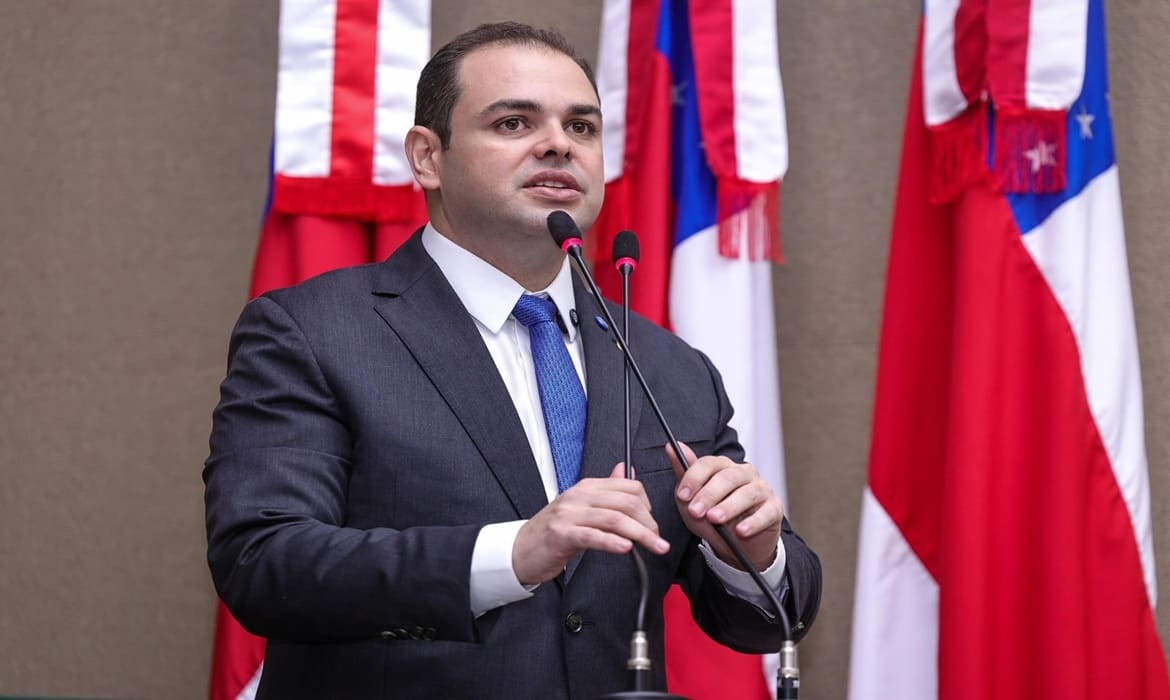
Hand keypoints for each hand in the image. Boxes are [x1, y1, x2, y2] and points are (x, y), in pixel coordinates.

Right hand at [512, 464, 670, 584]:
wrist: (521, 550)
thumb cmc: (553, 531)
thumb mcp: (580, 507)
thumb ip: (605, 491)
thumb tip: (625, 470)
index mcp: (586, 488)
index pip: (627, 486)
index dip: (647, 504)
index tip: (652, 522)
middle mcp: (578, 497)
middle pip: (625, 502)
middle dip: (648, 522)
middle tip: (658, 540)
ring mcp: (569, 514)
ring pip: (614, 519)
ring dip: (640, 534)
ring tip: (653, 546)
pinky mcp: (561, 535)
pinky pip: (592, 536)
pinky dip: (612, 542)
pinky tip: (626, 548)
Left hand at [667, 442, 782, 571]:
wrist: (737, 546)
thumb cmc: (714, 518)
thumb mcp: (693, 499)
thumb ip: (684, 474)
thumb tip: (671, 446)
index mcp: (724, 467)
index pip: (709, 464)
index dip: (694, 478)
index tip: (682, 496)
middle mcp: (744, 473)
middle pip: (728, 477)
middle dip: (709, 494)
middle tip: (695, 511)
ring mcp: (762, 490)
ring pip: (747, 493)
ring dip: (729, 507)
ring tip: (715, 519)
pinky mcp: (774, 509)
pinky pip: (765, 513)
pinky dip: (753, 522)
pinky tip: (740, 531)